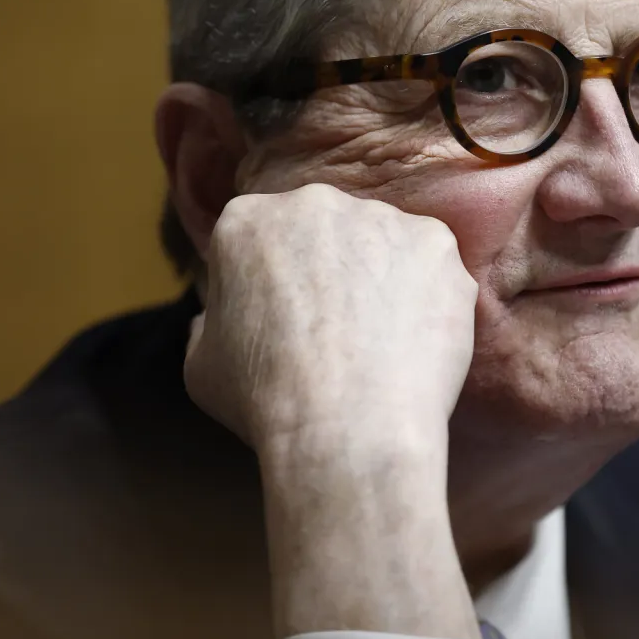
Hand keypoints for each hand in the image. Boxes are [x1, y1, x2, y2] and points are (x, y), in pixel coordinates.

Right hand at [184, 184, 480, 638]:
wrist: (346, 434)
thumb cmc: (263, 408)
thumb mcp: (202, 367)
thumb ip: (213, 326)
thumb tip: (223, 320)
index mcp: (244, 223)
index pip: (256, 241)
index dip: (275, 294)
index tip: (292, 334)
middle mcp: (311, 205)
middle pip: (322, 237)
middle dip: (329, 284)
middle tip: (341, 348)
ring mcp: (379, 220)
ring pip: (380, 251)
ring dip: (381, 292)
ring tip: (385, 361)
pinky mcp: (436, 247)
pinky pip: (430, 272)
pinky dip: (427, 308)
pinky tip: (417, 356)